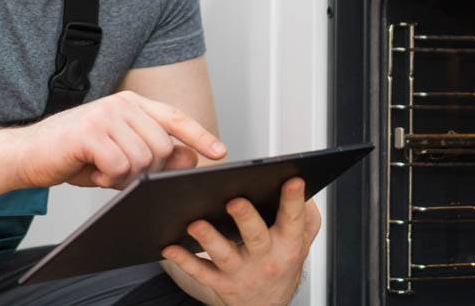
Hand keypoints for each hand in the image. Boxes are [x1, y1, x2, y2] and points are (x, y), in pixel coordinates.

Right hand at [13, 90, 226, 188]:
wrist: (28, 154)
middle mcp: (121, 104)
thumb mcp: (120, 152)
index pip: (175, 117)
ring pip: (143, 160)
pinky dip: (107, 179)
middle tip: (119, 174)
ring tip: (102, 171)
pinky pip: (119, 167)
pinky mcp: (89, 132)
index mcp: (131, 104)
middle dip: (148, 172)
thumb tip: (190, 157)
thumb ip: (154, 152)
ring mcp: (105, 115)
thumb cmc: (74, 154)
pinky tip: (92, 172)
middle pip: (163, 147)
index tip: (220, 151)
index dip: (199, 135)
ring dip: (125, 177)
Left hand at [161, 178, 321, 305]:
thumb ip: (303, 211)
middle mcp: (266, 258)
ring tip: (196, 223)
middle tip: (235, 201)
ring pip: (224, 255)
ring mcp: (242, 271)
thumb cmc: (281, 261)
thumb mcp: (302, 238)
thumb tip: (293, 181)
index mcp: (288, 242)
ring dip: (209, 239)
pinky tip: (170, 248)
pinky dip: (184, 260)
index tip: (292, 180)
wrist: (267, 303)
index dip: (293, 200)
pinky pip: (200, 272)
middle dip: (246, 218)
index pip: (293, 219)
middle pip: (256, 237)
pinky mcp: (221, 283)